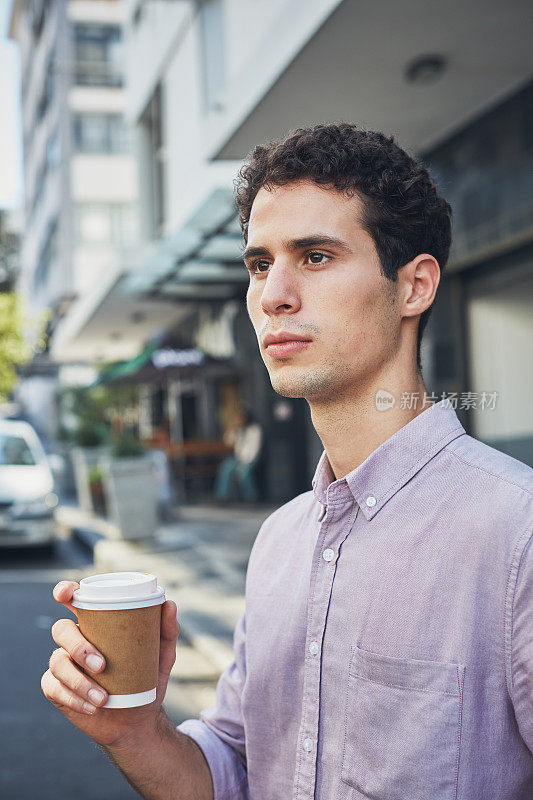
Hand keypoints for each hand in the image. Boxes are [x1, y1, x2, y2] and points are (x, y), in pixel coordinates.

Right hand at [41, 581, 179, 750]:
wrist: (138, 720)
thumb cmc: (147, 678)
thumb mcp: (162, 655)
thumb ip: (167, 630)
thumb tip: (169, 604)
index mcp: (96, 624)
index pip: (73, 600)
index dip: (64, 591)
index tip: (67, 594)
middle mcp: (75, 640)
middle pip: (61, 630)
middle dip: (78, 646)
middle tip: (101, 665)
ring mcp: (63, 664)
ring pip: (57, 662)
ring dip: (78, 681)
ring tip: (102, 698)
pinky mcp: (56, 689)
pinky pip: (54, 688)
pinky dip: (74, 698)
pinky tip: (92, 707)